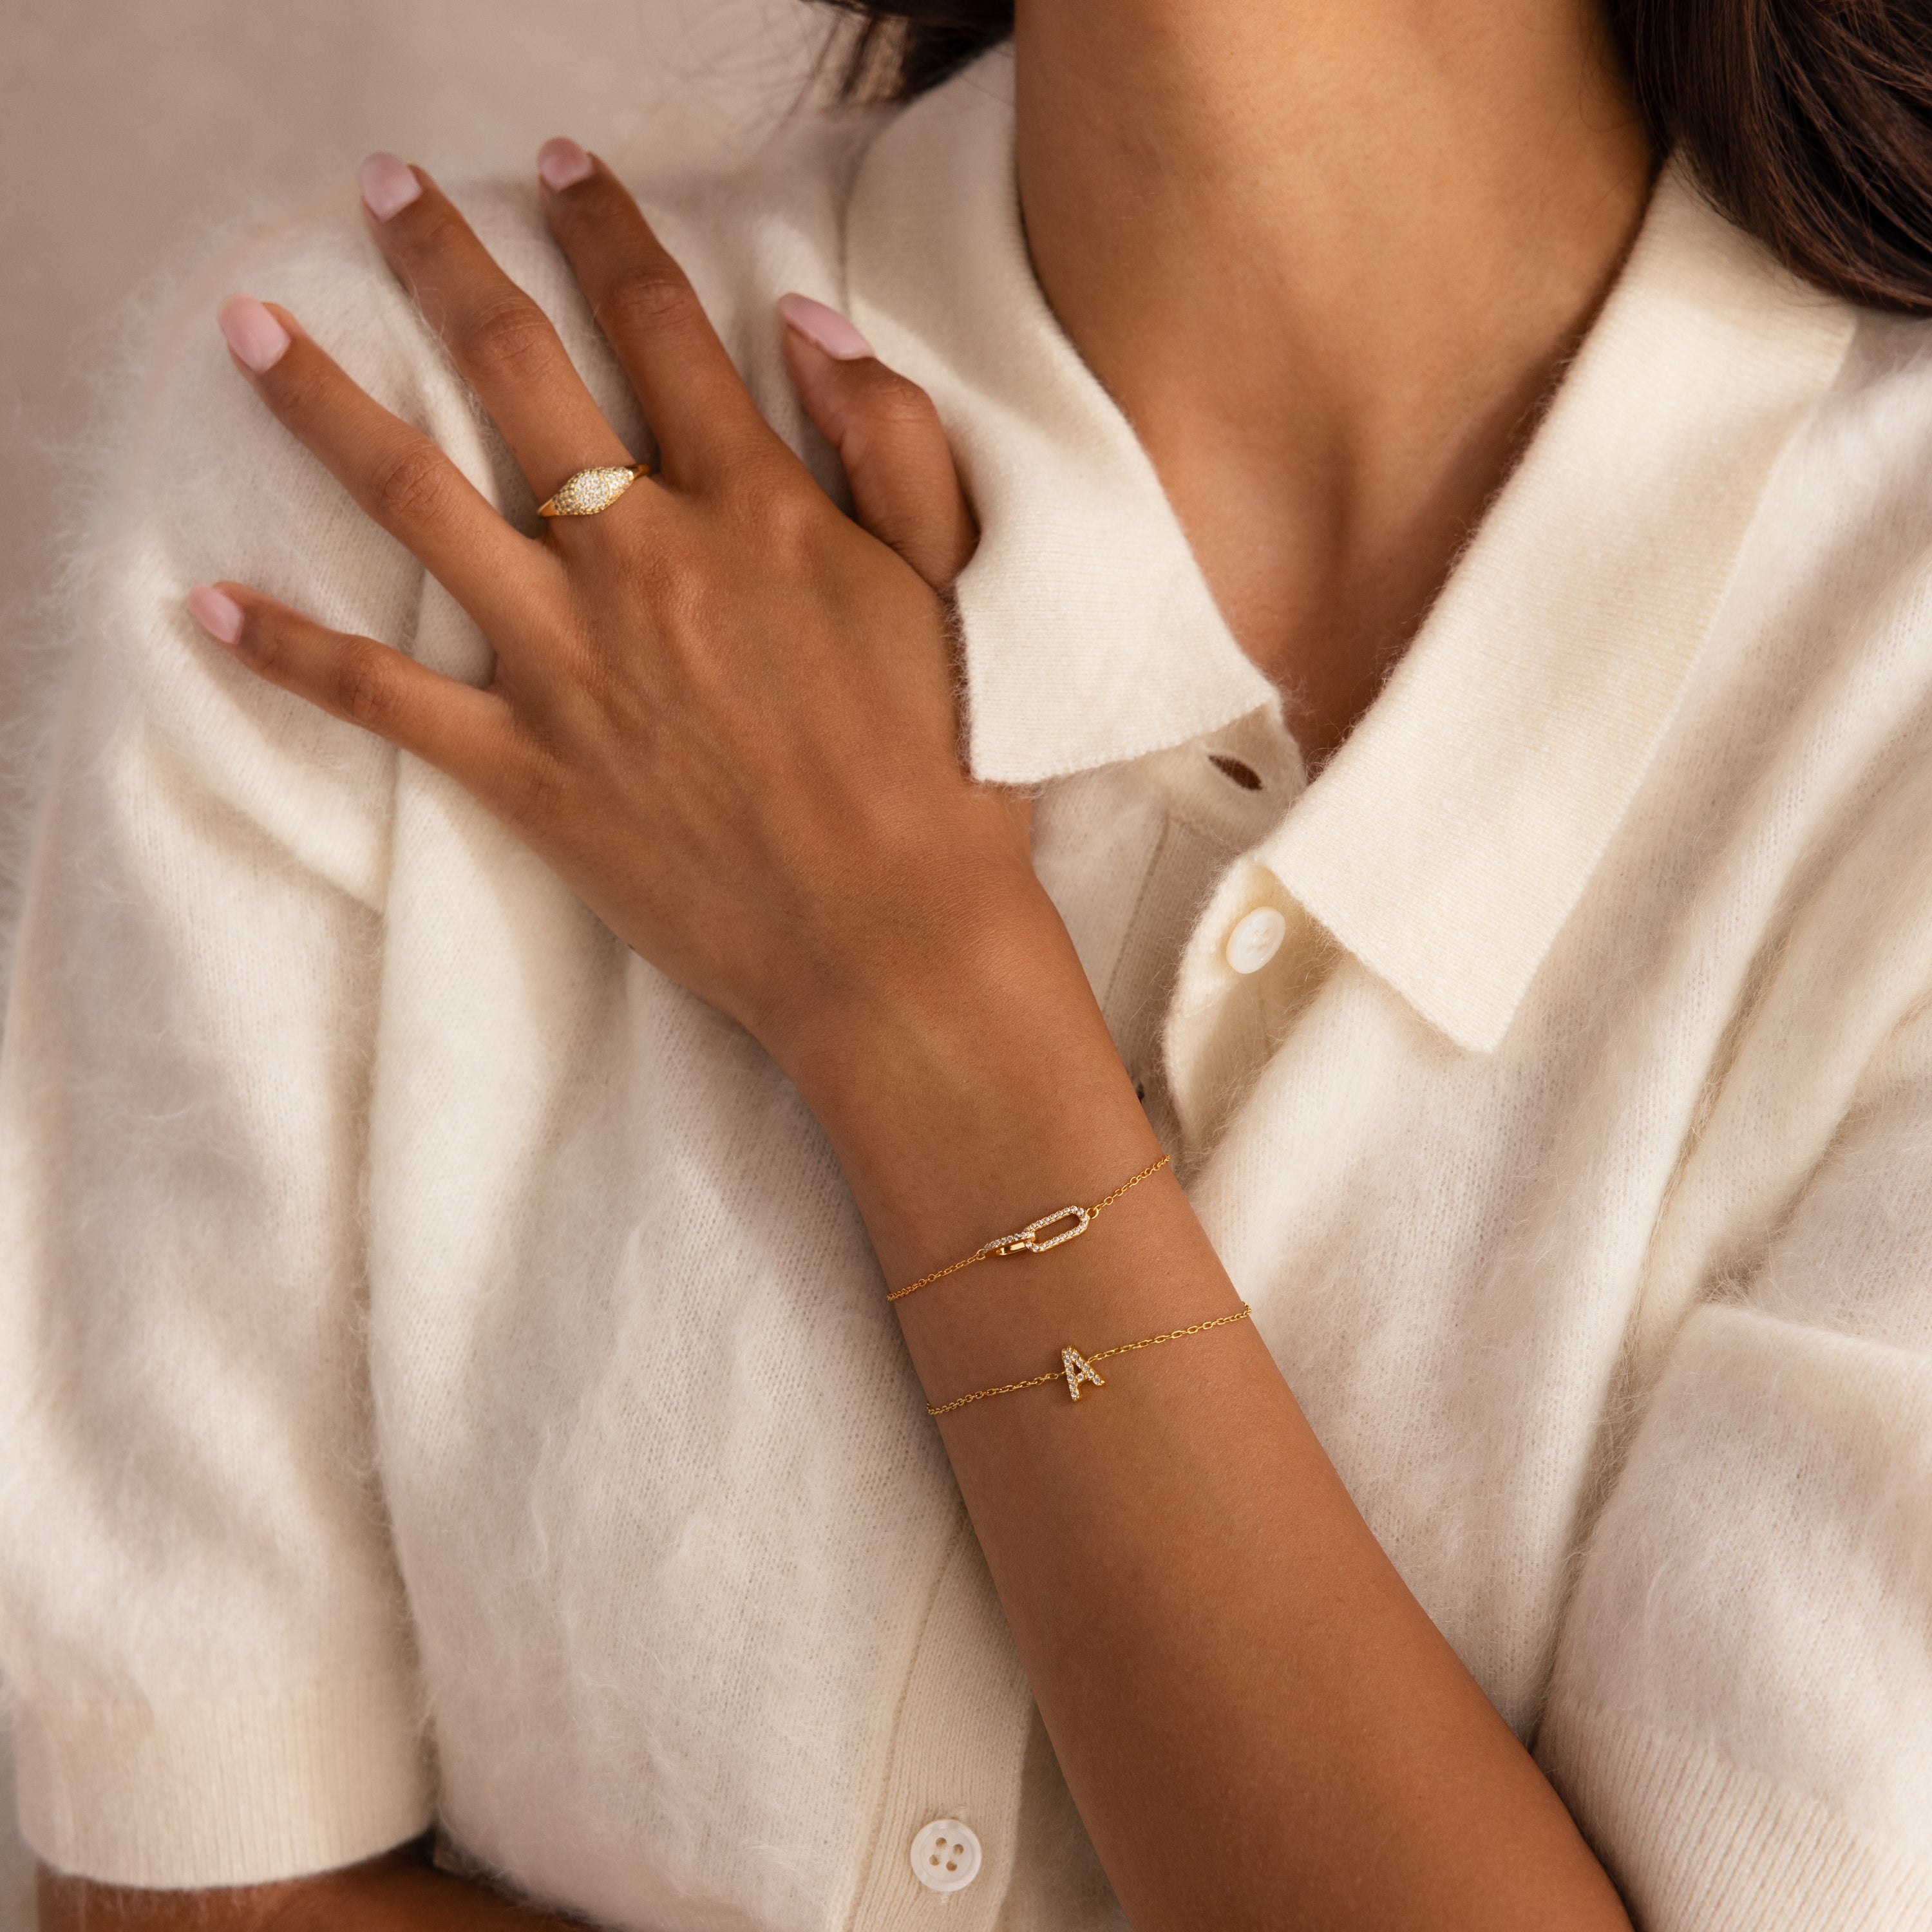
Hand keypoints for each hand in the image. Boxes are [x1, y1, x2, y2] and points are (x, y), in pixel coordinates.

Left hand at [191, 142, 1034, 1075]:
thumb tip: (807, 322)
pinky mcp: (527, 771)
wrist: (895, 947)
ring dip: (323, 404)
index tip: (562, 170)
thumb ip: (891, 440)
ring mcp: (573, 666)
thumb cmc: (944, 774)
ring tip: (250, 330)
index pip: (661, 326)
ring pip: (417, 501)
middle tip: (386, 192)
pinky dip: (293, 653)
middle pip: (515, 370)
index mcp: (756, 511)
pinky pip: (384, 699)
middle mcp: (645, 563)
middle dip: (444, 262)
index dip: (606, 230)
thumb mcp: (954, 585)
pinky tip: (212, 606)